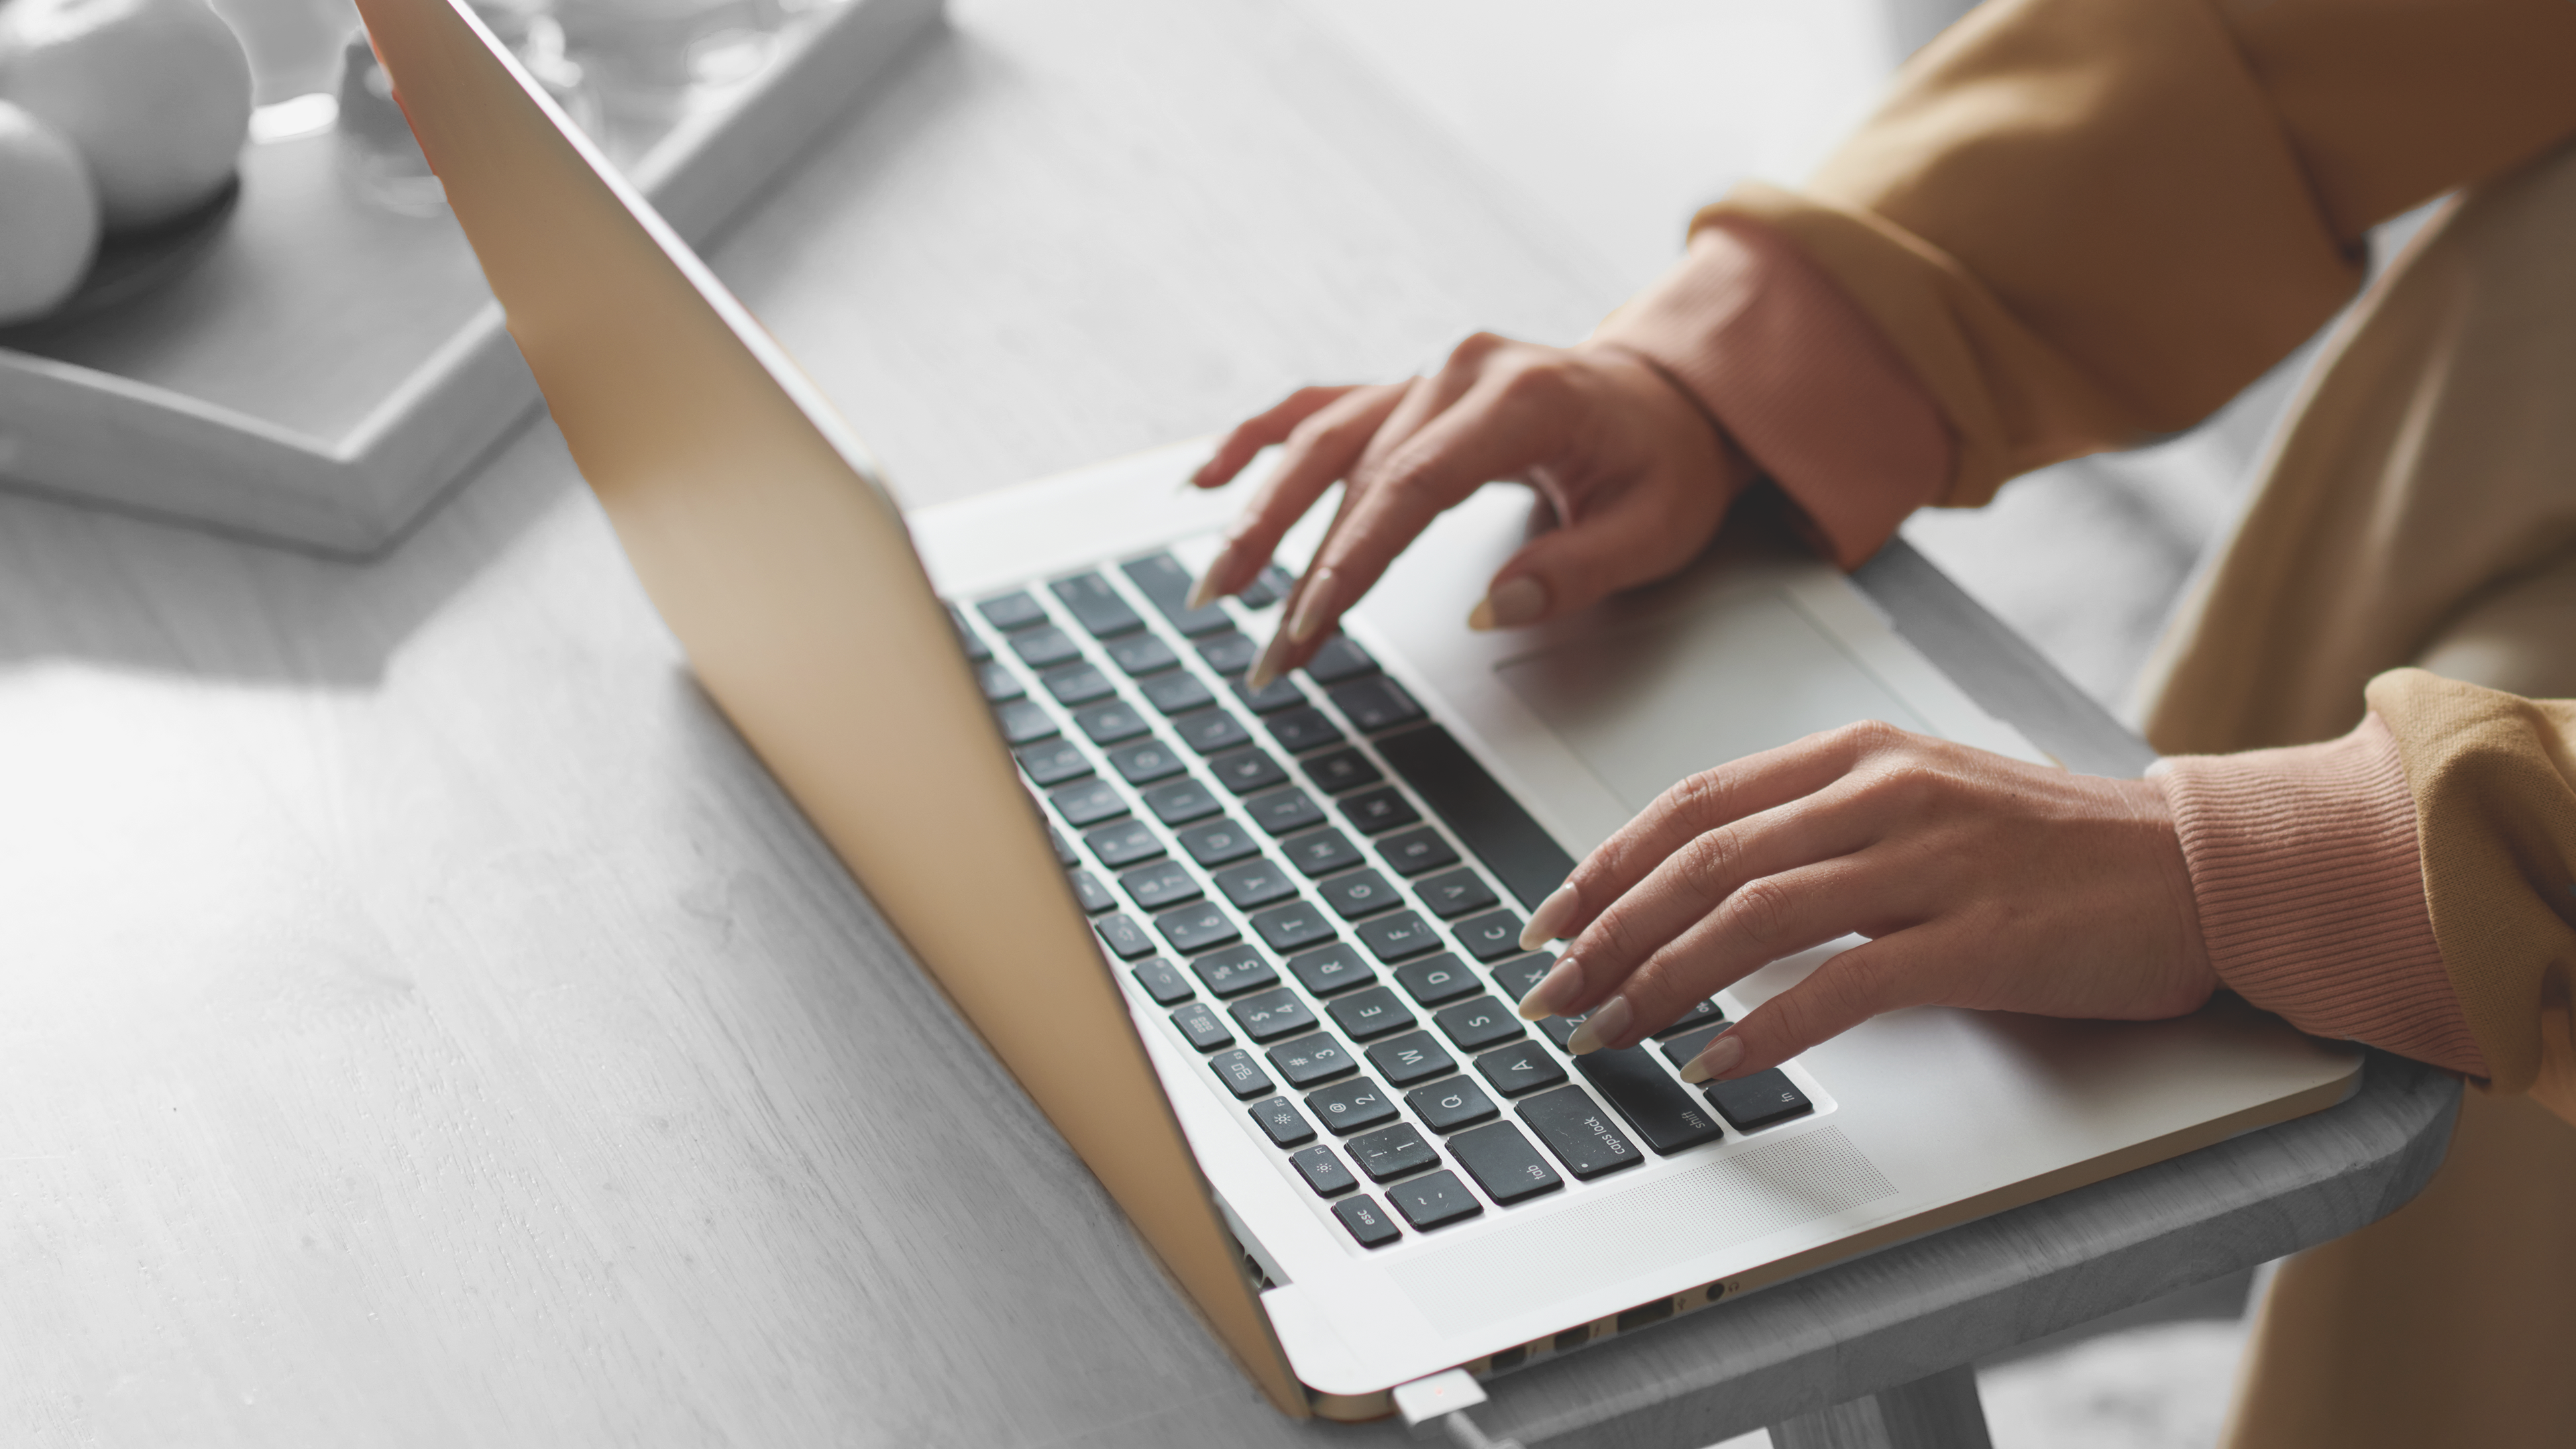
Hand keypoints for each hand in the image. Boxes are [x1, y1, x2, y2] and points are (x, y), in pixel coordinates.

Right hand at [1185, 333, 1751, 686]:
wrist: (1677, 395)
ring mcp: (1426, 377)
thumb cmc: (1666, 460)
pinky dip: (1258, 441)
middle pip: (1358, 473)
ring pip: (1322, 442)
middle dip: (1302, 569)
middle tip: (1269, 655)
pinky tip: (1205, 478)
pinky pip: (1320, 410)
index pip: (1415, 482)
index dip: (1355, 554)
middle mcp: (1460, 373)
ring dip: (1261, 515)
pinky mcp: (1408, 394)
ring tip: (1217, 588)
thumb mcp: (1656, 526)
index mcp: (1522, 397)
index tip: (1312, 619)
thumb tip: (1491, 609)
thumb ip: (1576, 567)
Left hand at [1511, 721, 2213, 1081]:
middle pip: (1703, 859)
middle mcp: (1884, 791)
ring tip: (1609, 1033)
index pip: (1693, 802)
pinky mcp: (1979, 938)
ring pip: (1753, 914)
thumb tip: (1696, 889)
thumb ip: (1817, 831)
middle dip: (1608, 933)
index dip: (1604, 862)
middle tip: (1552, 995)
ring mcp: (1932, 861)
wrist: (2200, 869)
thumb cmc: (2055, 851)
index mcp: (1858, 753)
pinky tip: (1716, 1063)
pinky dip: (1764, 1028)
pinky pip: (1843, 984)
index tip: (1546, 919)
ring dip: (1662, 981)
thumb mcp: (1921, 806)